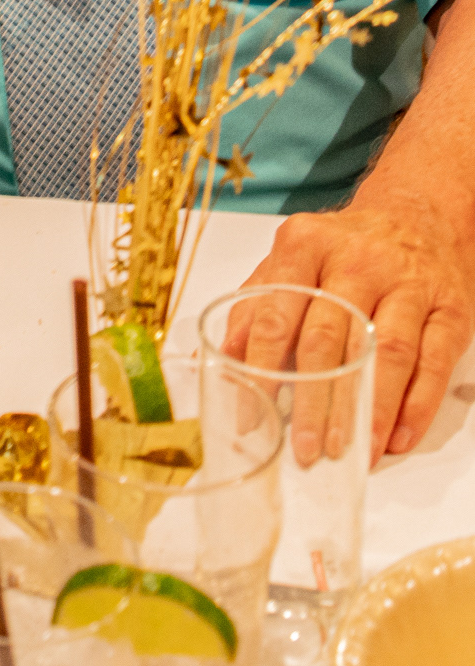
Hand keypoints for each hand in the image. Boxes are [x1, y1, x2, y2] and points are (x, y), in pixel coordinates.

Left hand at [231, 190, 474, 462]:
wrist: (417, 215)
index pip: (278, 313)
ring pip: (387, 353)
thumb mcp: (292, 259)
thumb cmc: (344, 247)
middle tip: (306, 446)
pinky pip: (433, 362)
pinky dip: (416, 406)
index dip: (262, 365)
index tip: (253, 409)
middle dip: (316, 399)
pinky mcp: (449, 308)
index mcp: (307, 244)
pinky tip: (398, 438)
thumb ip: (255, 302)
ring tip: (351, 450)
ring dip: (368, 409)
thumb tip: (216, 353)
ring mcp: (407, 284)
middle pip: (331, 338)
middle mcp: (358, 260)